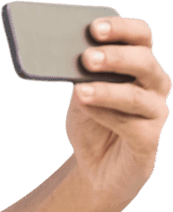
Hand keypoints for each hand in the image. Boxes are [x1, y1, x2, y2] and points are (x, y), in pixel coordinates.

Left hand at [67, 16, 170, 205]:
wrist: (95, 170)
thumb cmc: (93, 126)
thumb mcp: (81, 98)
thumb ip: (81, 78)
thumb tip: (70, 59)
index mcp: (140, 65)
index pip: (140, 36)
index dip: (121, 28)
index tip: (93, 27)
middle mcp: (155, 84)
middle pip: (144, 61)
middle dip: (115, 57)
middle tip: (87, 57)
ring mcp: (155, 112)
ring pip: (136, 96)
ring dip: (107, 90)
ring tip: (80, 90)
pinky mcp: (148, 140)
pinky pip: (130, 125)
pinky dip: (106, 116)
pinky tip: (87, 110)